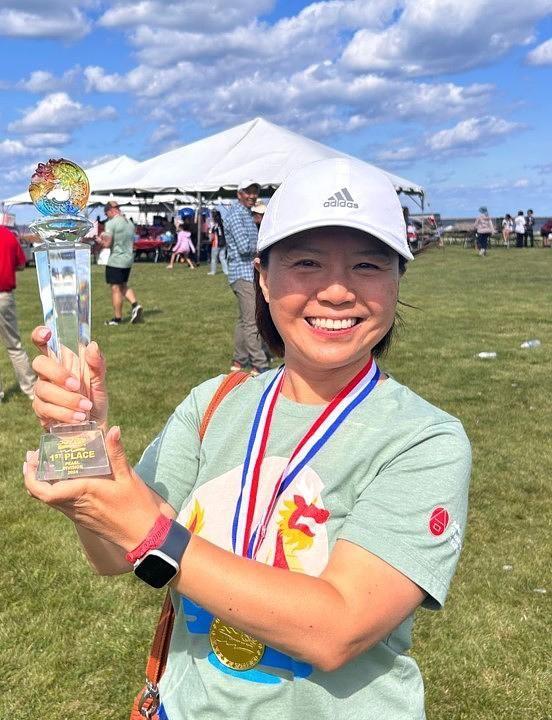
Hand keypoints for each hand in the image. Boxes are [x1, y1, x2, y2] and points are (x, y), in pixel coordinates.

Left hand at [24, 427, 158, 551]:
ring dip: (43, 484)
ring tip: (47, 464)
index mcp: (83, 493)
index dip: (31, 478)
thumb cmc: (136, 505)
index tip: (29, 461)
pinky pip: (62, 505)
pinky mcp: (83, 519)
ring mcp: (78, 514)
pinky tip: (66, 480)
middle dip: (33, 477)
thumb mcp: (128, 476)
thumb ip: (117, 453)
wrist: (143, 534)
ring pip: (50, 501)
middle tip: (34, 458)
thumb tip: (113, 430)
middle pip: (41, 496)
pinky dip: (56, 491)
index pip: (45, 491)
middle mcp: (75, 506)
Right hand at [31, 326, 108, 431]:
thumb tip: (92, 346)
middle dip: (57, 374)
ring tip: (86, 407)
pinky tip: (78, 417)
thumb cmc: (94, 398)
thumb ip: (97, 364)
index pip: (43, 344)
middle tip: (76, 385)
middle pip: (39, 364)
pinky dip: (65, 413)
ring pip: (43, 389)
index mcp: (61, 362)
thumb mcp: (100, 381)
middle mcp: (48, 374)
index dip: (40, 335)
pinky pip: (46, 409)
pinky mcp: (41, 410)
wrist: (94, 425)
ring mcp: (42, 392)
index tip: (47, 333)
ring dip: (67, 399)